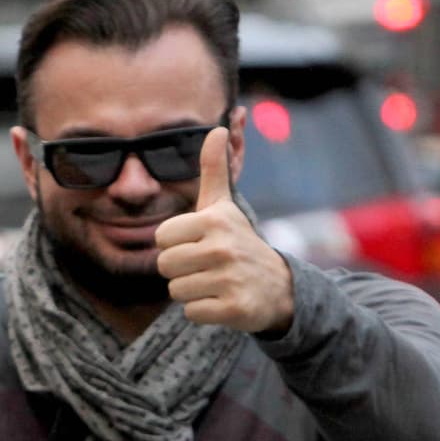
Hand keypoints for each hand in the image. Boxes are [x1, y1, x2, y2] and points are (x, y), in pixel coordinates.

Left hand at [155, 126, 294, 334]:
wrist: (278, 287)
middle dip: (180, 270)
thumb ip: (213, 169)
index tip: (197, 245)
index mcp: (214, 220)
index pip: (161, 238)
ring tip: (214, 283)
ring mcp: (229, 279)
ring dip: (191, 291)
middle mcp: (222, 248)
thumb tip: (216, 127)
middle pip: (164, 266)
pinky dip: (203, 311)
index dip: (174, 245)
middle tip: (205, 267)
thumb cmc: (239, 243)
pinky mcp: (234, 308)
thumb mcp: (224, 206)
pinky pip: (192, 313)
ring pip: (176, 291)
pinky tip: (221, 300)